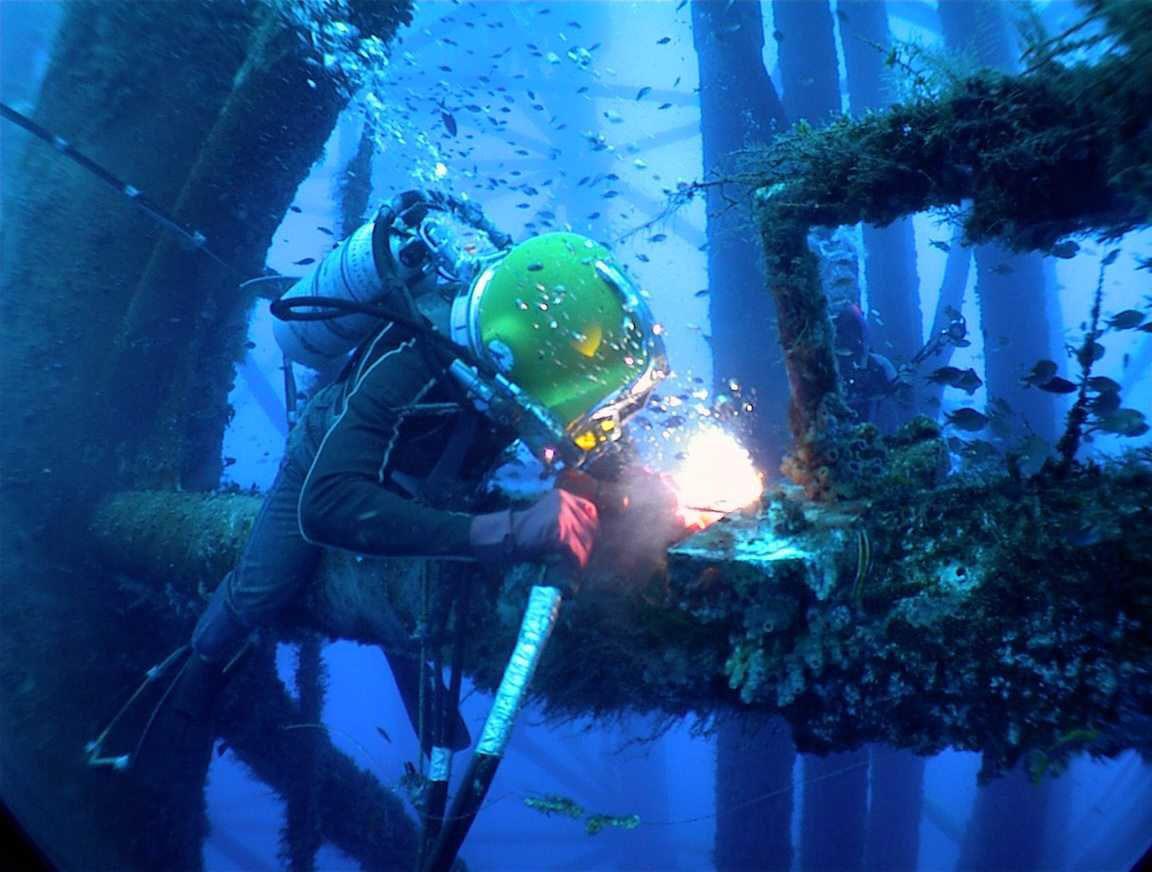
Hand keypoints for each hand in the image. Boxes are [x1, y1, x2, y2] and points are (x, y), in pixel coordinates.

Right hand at [469, 489, 598, 568]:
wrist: (506, 534)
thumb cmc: (524, 530)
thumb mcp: (547, 516)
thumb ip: (566, 517)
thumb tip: (588, 534)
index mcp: (562, 496)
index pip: (590, 509)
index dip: (592, 526)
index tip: (590, 539)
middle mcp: (565, 502)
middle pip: (590, 526)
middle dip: (588, 544)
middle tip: (584, 557)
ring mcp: (563, 516)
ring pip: (585, 540)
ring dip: (583, 555)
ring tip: (578, 565)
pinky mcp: (559, 532)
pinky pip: (575, 550)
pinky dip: (576, 561)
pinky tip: (573, 567)